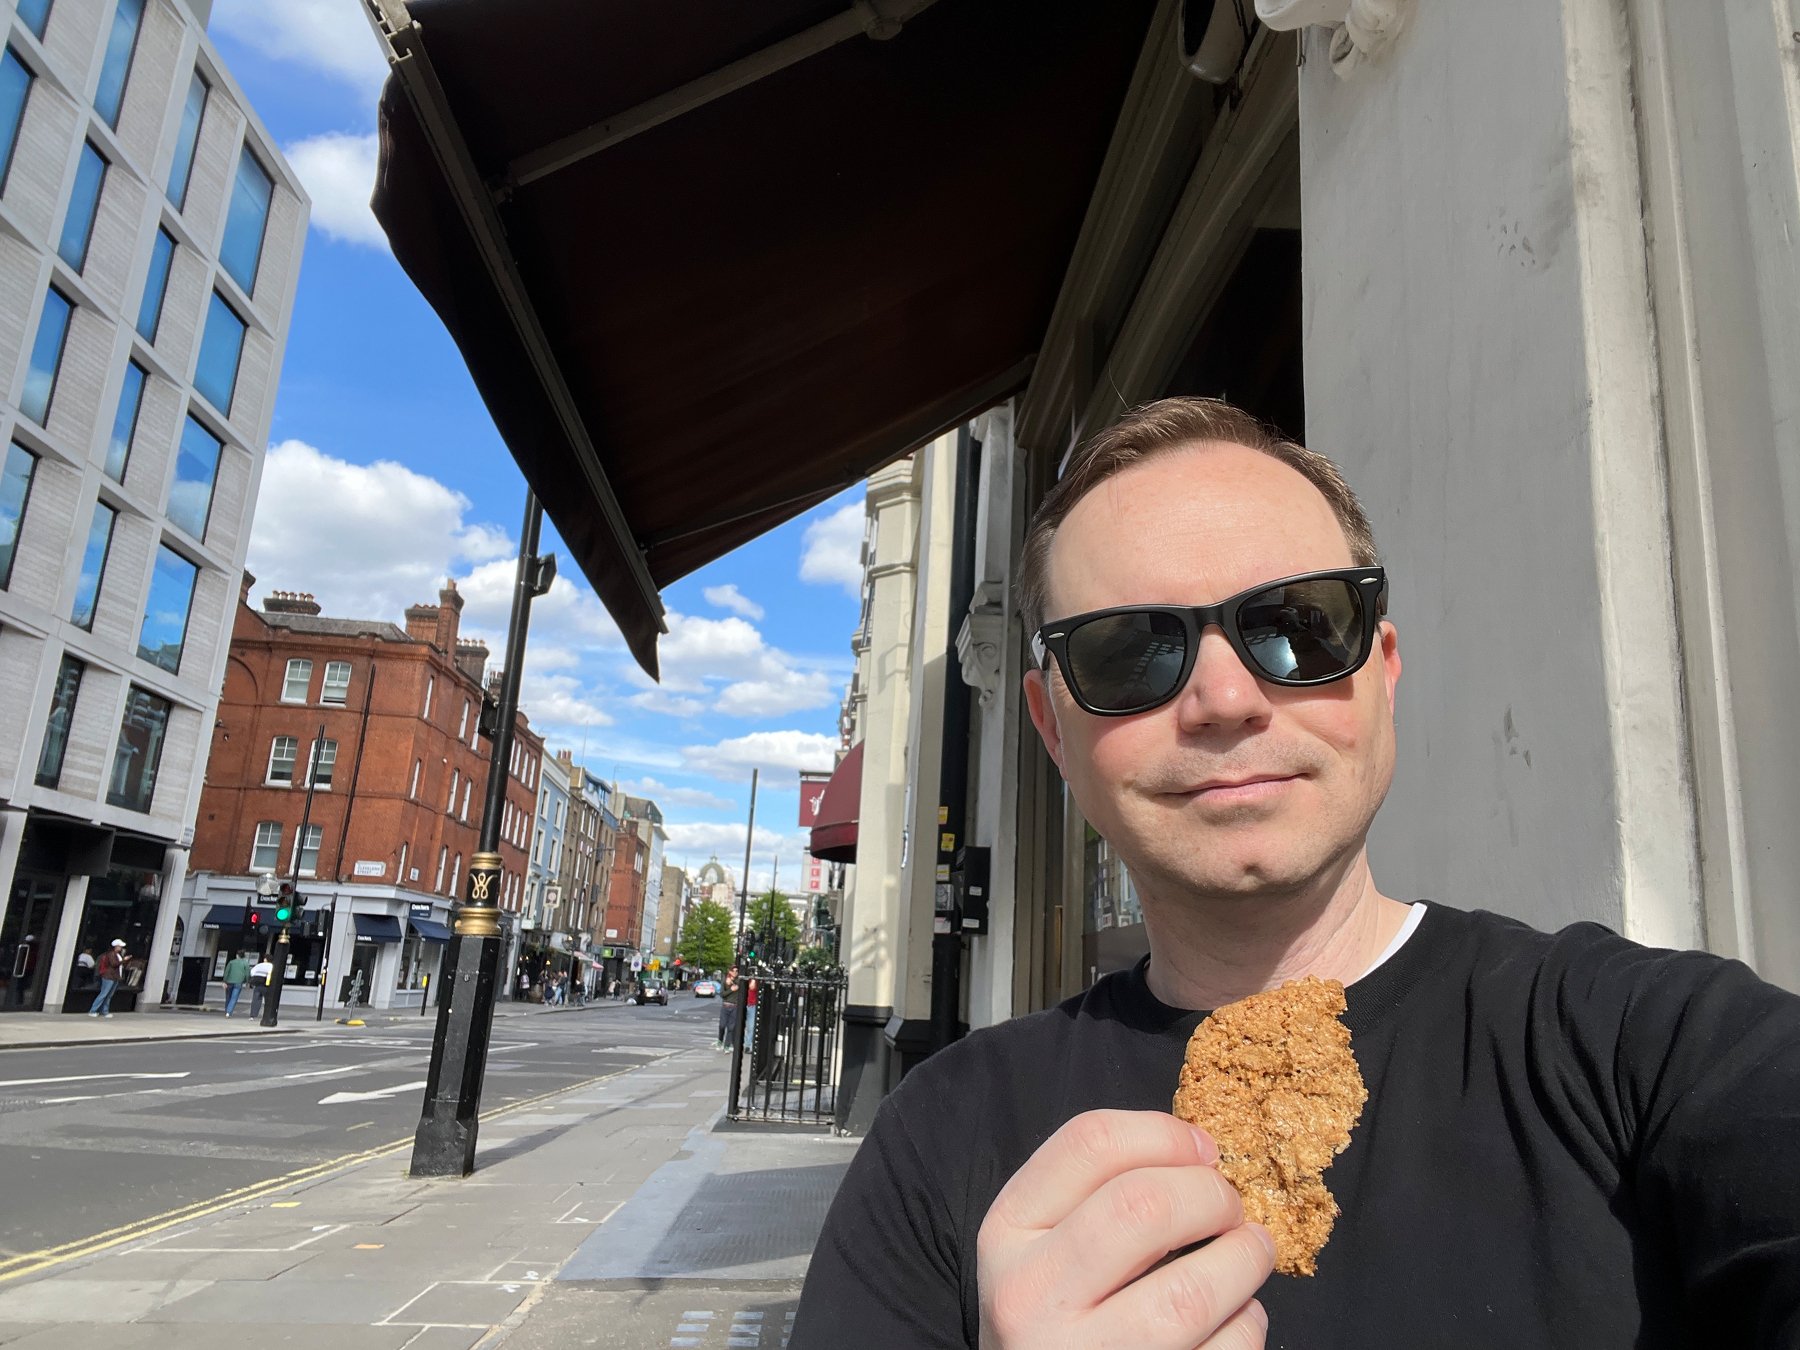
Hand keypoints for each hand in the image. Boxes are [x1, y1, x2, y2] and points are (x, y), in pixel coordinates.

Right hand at [977, 1109, 1273, 1348]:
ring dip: (1244, 1260)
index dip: (1164, 1133)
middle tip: (1231, 1207)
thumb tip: (1199, 1154)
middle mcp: (1030, 1297)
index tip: (1202, 1148)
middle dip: (1211, 1194)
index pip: (1089, 1144)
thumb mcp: (1042, 1247)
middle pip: (1142, 1205)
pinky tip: (1235, 1317)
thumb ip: (1094, 1195)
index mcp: (1007, 1233)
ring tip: (1251, 1253)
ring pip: (1189, 1291)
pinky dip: (1246, 1324)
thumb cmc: (1054, 1319)